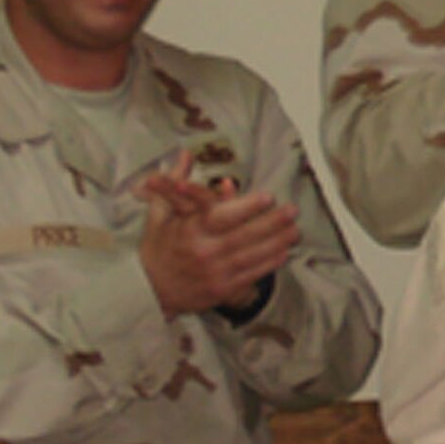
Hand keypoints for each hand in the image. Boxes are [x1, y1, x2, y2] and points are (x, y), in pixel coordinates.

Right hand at [138, 151, 297, 319]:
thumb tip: (186, 154)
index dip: (245, 207)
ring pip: (251, 256)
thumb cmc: (158, 246)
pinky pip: (250, 275)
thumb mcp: (160, 214)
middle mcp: (203, 252)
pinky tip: (284, 252)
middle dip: (271, 223)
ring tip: (295, 230)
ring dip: (277, 242)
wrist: (149, 290)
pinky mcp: (222, 290)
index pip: (220, 217)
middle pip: (243, 236)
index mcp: (189, 231)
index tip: (268, 196)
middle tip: (293, 210)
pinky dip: (269, 263)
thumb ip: (174, 183)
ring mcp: (214, 273)